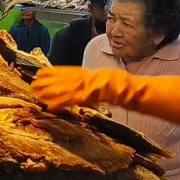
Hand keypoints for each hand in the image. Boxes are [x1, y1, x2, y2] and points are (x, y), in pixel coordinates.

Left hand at [32, 67, 179, 127]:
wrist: (146, 92)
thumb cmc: (136, 92)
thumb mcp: (119, 89)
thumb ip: (106, 91)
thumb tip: (98, 93)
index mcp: (100, 75)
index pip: (75, 73)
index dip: (59, 73)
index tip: (45, 73)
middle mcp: (95, 76)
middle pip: (68, 77)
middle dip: (50, 79)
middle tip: (33, 81)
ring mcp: (95, 83)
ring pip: (67, 86)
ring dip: (51, 89)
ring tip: (35, 91)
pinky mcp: (96, 92)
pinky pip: (75, 98)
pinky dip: (62, 102)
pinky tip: (50, 105)